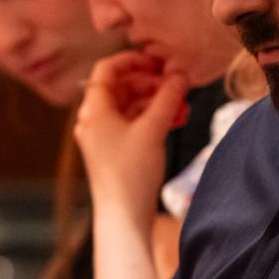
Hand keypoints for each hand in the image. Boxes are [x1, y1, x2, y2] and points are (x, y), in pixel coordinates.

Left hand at [75, 51, 189, 222]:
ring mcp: (104, 137)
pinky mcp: (115, 151)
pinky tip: (177, 119)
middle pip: (122, 87)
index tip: (158, 62)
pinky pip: (134, 124)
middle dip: (152, 83)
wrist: (123, 217)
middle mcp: (94, 120)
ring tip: (184, 104)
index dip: (133, 60)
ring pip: (131, 107)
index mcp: (94, 110)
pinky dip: (154, 118)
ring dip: (157, 102)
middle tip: (177, 84)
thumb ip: (168, 97)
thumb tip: (180, 75)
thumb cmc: (131, 174)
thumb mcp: (153, 129)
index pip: (108, 69)